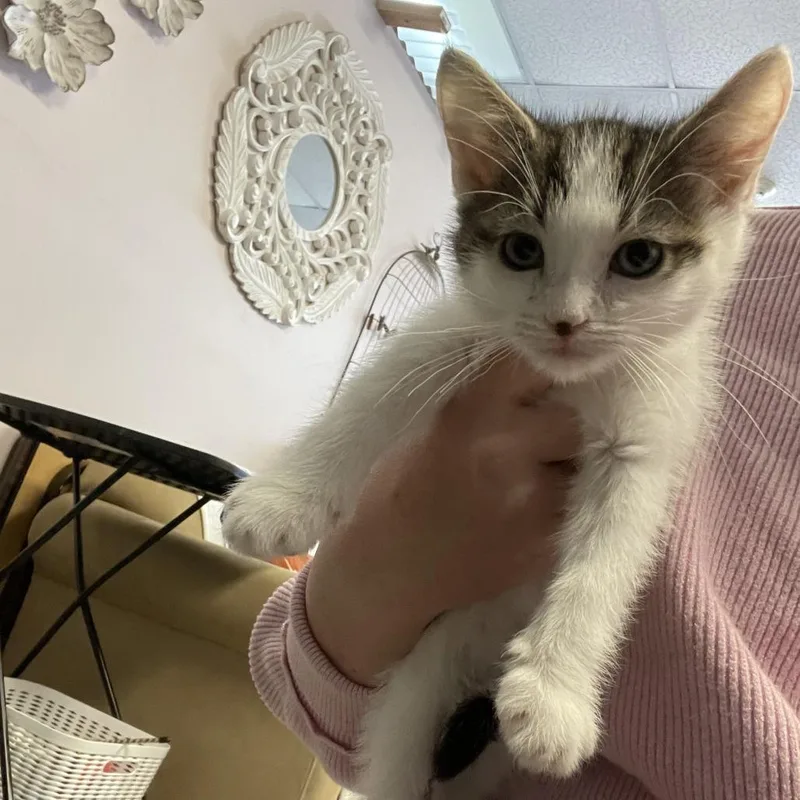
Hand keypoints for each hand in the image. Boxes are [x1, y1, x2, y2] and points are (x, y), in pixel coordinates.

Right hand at [306, 357, 579, 684]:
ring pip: (587, 462)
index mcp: (471, 414)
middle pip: (575, 417)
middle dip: (567, 420)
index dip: (545, 364)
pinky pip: (581, 504)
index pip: (534, 364)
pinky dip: (568, 498)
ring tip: (548, 468)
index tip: (547, 370)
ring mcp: (533, 502)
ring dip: (574, 461)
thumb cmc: (402, 488)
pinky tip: (540, 503)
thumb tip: (544, 373)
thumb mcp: (437, 425)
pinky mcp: (549, 543)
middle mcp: (508, 451)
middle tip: (549, 430)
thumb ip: (490, 400)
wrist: (392, 569)